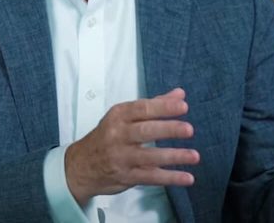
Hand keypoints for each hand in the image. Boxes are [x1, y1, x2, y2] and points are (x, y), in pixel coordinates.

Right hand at [64, 88, 200, 205]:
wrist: (79, 166)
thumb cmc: (108, 136)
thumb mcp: (124, 116)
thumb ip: (154, 105)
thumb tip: (180, 94)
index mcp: (118, 116)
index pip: (142, 109)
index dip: (163, 108)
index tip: (183, 107)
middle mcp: (117, 136)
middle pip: (145, 131)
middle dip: (168, 129)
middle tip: (189, 129)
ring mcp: (121, 158)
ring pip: (149, 156)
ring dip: (174, 156)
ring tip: (195, 155)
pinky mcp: (125, 177)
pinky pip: (150, 177)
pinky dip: (170, 178)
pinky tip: (187, 178)